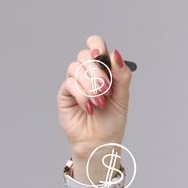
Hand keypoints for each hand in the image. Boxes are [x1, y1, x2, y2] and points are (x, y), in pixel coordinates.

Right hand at [56, 34, 132, 162]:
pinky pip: (70, 84)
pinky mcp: (65, 94)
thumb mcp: (122, 97)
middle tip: (106, 89)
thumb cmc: (112, 121)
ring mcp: (75, 82)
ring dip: (90, 86)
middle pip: (84, 54)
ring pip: (76, 68)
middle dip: (97, 71)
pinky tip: (89, 108)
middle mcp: (87, 73)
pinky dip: (82, 96)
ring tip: (100, 102)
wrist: (101, 142)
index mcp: (103, 70)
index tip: (101, 56)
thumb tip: (115, 53)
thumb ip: (121, 75)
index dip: (97, 46)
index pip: (95, 45)